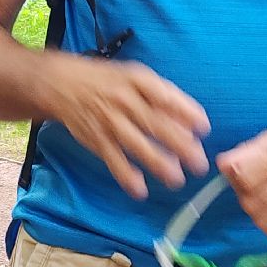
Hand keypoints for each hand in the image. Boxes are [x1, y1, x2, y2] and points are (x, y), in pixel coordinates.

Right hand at [46, 53, 210, 199]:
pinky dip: (125, 175)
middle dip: (179, 144)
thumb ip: (163, 95)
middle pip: (155, 123)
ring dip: (157, 163)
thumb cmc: (110, 81)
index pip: (165, 95)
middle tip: (199, 163)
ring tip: (176, 180)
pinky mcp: (96, 139)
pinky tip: (140, 190)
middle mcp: (124, 100)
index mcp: (138, 80)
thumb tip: (191, 120)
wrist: (63, 83)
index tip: (204, 128)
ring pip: (136, 144)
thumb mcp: (136, 76)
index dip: (185, 111)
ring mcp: (109, 121)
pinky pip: (113, 159)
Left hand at [216, 126, 266, 239]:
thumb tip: (223, 165)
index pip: (242, 175)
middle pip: (249, 201)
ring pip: (261, 220)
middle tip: (250, 185)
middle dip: (243, 193)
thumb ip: (248, 151)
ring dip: (255, 210)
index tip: (235, 170)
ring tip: (262, 197)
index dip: (233, 174)